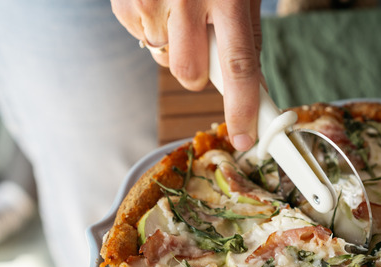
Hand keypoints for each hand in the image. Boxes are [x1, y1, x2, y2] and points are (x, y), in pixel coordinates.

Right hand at [111, 0, 262, 150]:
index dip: (241, 109)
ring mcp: (151, 1)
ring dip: (173, 47)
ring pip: (163, 60)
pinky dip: (152, 28)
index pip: (237, 67)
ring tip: (180, 10)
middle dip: (198, 74)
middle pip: (190, 74)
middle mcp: (188, 0)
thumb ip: (247, 38)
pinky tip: (161, 2)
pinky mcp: (124, 4)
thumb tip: (256, 91)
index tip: (244, 139)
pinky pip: (141, 40)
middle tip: (200, 45)